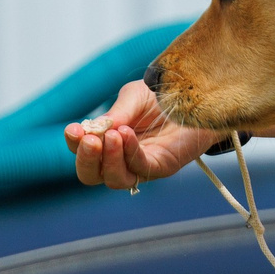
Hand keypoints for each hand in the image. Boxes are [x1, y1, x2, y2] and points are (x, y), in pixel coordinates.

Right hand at [64, 78, 215, 189]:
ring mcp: (141, 165)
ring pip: (114, 179)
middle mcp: (121, 157)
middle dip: (86, 159)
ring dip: (108, 159)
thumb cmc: (165, 97)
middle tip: (89, 140)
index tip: (73, 129)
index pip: (82, 150)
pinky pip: (140, 168)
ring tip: (112, 136)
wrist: (200, 94)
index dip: (74, 143)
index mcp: (108, 139)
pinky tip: (126, 135)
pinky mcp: (162, 166)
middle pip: (91, 174)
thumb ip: (116, 114)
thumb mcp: (134, 97)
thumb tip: (94, 129)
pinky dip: (130, 153)